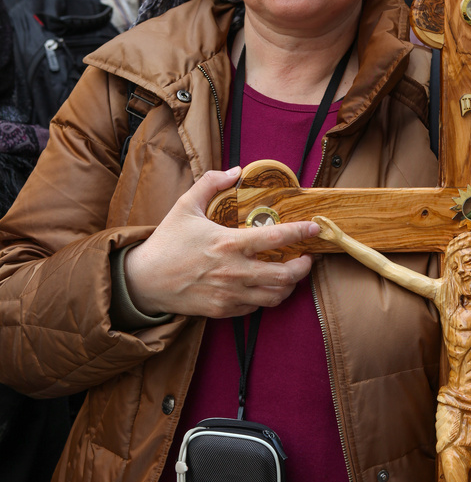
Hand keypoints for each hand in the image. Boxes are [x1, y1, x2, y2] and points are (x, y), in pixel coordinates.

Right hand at [123, 168, 318, 317]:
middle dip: (304, 267)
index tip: (315, 228)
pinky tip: (264, 285)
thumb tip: (236, 170)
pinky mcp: (224, 310)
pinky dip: (265, 297)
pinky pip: (256, 307)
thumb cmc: (166, 242)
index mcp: (228, 243)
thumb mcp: (185, 206)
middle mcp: (234, 271)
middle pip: (286, 275)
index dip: (301, 232)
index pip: (276, 237)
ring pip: (275, 296)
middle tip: (307, 258)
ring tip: (290, 274)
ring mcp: (230, 294)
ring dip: (289, 285)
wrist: (143, 281)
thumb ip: (211, 183)